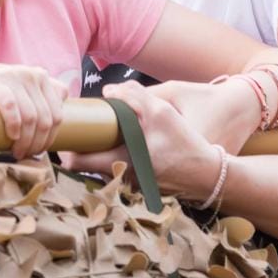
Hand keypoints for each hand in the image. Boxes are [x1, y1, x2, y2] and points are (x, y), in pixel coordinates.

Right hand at [0, 64, 70, 158]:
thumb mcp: (23, 92)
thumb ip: (43, 97)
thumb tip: (67, 114)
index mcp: (42, 77)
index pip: (58, 114)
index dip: (51, 138)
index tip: (40, 150)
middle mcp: (31, 74)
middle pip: (45, 119)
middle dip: (37, 143)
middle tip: (26, 155)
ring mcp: (12, 75)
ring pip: (30, 117)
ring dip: (25, 141)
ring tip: (16, 152)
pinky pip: (10, 107)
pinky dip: (13, 125)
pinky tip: (10, 137)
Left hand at [61, 77, 257, 175]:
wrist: (210, 174)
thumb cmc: (186, 143)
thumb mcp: (161, 112)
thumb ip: (133, 97)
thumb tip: (108, 91)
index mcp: (121, 163)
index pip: (76, 163)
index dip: (66, 147)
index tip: (68, 133)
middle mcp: (121, 180)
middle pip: (88, 166)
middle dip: (84, 146)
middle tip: (85, 128)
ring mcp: (131, 187)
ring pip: (105, 167)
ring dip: (103, 151)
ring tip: (107, 132)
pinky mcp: (143, 187)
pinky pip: (122, 171)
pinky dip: (120, 157)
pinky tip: (129, 143)